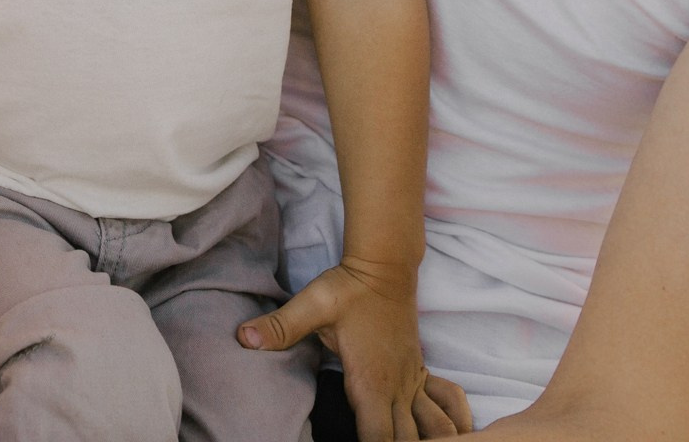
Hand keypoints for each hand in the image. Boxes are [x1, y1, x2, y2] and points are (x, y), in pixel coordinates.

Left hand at [238, 258, 476, 438]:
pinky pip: (442, 407)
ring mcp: (412, 381)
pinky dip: (444, 425)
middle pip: (406, 441)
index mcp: (371, 382)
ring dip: (428, 441)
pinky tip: (443, 435)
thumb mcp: (312, 305)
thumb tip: (244, 338)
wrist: (386, 265)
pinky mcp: (419, 371)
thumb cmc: (350, 288)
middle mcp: (397, 388)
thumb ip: (280, 326)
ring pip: (435, 428)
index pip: (377, 439)